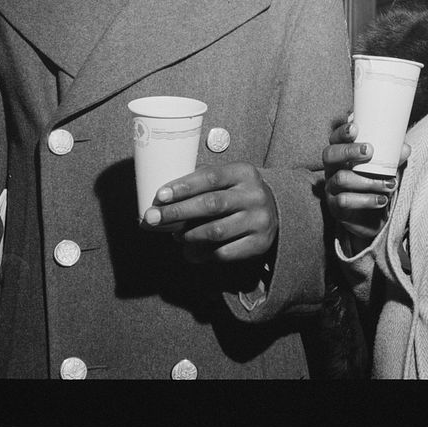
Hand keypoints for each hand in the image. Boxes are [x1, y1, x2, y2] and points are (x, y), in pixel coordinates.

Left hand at [141, 162, 277, 263]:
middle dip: (178, 212)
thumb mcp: (226, 179)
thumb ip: (199, 182)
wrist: (274, 212)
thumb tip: (160, 198)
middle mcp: (254, 195)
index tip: (161, 196)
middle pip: (211, 205)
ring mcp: (258, 221)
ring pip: (215, 232)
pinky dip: (201, 253)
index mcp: (244, 173)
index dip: (184, 187)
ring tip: (176, 235)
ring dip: (188, 235)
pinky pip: (223, 253)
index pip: (211, 177)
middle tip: (153, 218)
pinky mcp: (258, 244)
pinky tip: (191, 250)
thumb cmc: (237, 193)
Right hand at [323, 114, 409, 247]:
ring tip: (390, 184)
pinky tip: (382, 200)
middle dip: (349, 151)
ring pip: (342, 179)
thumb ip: (392, 158)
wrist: (370, 219)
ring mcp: (331, 188)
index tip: (355, 128)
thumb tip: (405, 148)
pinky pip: (346, 201)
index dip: (342, 132)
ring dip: (368, 180)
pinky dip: (367, 200)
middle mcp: (331, 169)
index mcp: (340, 154)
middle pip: (330, 154)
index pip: (335, 138)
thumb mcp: (384, 168)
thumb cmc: (374, 183)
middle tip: (369, 151)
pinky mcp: (335, 207)